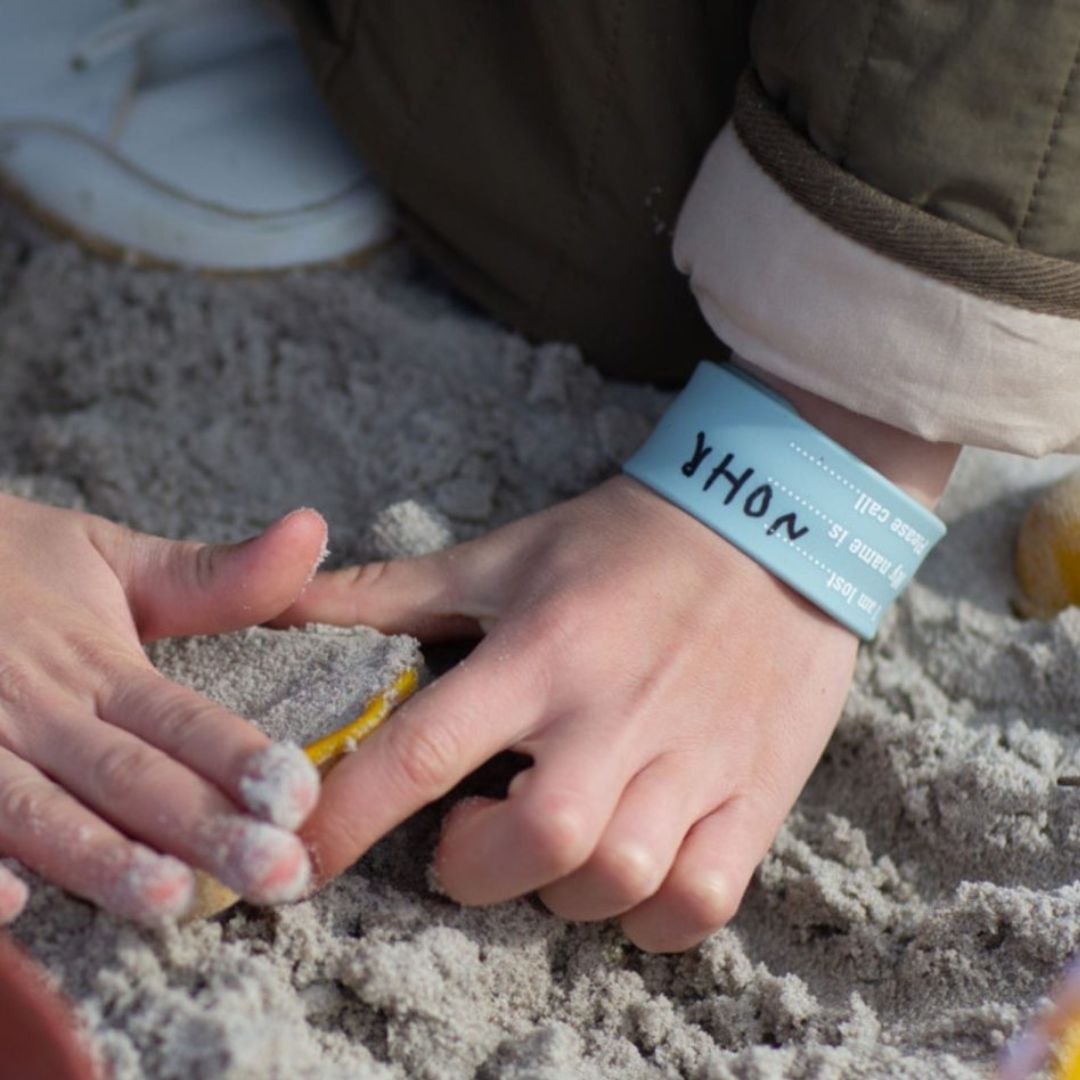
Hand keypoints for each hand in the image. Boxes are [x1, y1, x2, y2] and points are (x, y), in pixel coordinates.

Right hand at [0, 496, 327, 924]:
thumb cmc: (11, 568)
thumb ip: (213, 575)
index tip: (300, 797)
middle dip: (200, 827)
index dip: (237, 757)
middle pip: (124, 774)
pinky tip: (12, 908)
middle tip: (276, 873)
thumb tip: (314, 528)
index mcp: (92, 663)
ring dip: (100, 858)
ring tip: (169, 900)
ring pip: (35, 810)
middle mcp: (32, 707)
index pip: (176, 718)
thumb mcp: (110, 561)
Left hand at [283, 370, 958, 952]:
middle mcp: (616, 710)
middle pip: (537, 839)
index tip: (298, 857)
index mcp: (543, 649)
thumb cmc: (625, 542)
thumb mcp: (505, 554)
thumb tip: (279, 604)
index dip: (347, 816)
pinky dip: (651, 912)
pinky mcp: (758, 788)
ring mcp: (696, 756)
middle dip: (475, 866)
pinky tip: (630, 867)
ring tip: (553, 840)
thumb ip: (389, 591)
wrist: (773, 522)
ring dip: (563, 886)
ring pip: (618, 878)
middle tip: (469, 833)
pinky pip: (700, 899)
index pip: (425, 749)